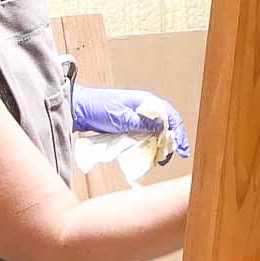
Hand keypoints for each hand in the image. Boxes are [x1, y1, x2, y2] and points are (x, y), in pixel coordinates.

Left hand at [71, 85, 190, 158]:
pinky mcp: (129, 125)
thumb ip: (142, 123)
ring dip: (161, 144)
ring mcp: (137, 117)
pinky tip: (151, 155)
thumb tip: (164, 128)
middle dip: (172, 141)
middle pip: (166, 124)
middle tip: (173, 157)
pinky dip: (150, 145)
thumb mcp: (121, 117)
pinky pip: (145, 135)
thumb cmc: (97, 108)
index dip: (179, 132)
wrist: (77, 109)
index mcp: (145, 101)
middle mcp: (144, 108)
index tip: (182, 149)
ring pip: (156, 131)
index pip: (170, 115)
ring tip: (162, 159)